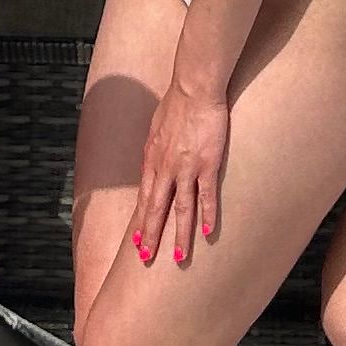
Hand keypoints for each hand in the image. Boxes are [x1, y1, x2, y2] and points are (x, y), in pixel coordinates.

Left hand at [127, 76, 230, 268]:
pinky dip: (207, 215)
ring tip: (179, 257)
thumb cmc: (177, 102)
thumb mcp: (156, 127)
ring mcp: (185, 168)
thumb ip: (154, 148)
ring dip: (179, 234)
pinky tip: (208, 232)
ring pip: (180, 208)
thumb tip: (152, 159)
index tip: (137, 240)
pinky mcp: (206, 163)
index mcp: (152, 159)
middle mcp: (165, 168)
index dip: (141, 220)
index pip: (145, 197)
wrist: (193, 88)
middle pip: (156, 208)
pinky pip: (206, 195)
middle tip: (146, 258)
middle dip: (151, 235)